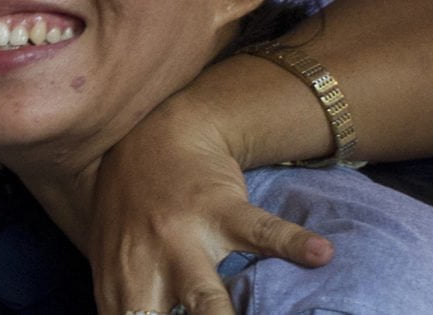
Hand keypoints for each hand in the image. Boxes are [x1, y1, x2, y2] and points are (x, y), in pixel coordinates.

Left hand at [88, 94, 332, 314]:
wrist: (160, 134)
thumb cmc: (132, 204)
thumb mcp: (111, 255)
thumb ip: (125, 302)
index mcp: (120, 284)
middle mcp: (146, 266)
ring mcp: (183, 237)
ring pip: (205, 296)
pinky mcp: (220, 209)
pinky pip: (260, 232)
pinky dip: (293, 244)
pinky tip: (320, 255)